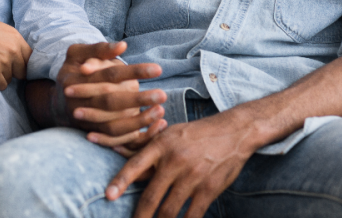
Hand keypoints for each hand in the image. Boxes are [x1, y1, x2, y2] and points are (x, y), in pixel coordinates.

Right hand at [0, 6, 31, 89]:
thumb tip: (19, 57)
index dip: (24, 64)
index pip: (31, 59)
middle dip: (14, 71)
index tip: (18, 66)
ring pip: (11, 79)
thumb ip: (13, 43)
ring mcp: (4, 62)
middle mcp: (14, 50)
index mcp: (17, 38)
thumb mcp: (2, 30)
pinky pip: (2, 85)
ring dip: (2, 76)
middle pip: (23, 71)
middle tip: (1, 67)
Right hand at [57, 42, 166, 151]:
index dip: (133, 71)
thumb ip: (99, 49)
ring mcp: (86, 121)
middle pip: (111, 101)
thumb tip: (123, 46)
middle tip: (163, 95)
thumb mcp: (77, 54)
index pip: (109, 75)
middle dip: (138, 99)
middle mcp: (80, 102)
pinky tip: (154, 127)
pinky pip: (115, 140)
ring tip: (160, 112)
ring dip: (139, 121)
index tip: (158, 69)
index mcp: (76, 79)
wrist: (60, 101)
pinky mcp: (94, 133)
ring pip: (113, 125)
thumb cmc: (74, 71)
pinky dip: (134, 136)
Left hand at [106, 110, 260, 217]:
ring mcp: (193, 176)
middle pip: (151, 196)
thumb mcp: (170, 135)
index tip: (108, 196)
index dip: (120, 181)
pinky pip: (192, 214)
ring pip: (169, 209)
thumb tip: (128, 166)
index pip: (135, 165)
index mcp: (161, 145)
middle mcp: (175, 161)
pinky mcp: (209, 188)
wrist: (233, 132)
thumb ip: (150, 152)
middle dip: (139, 215)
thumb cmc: (195, 134)